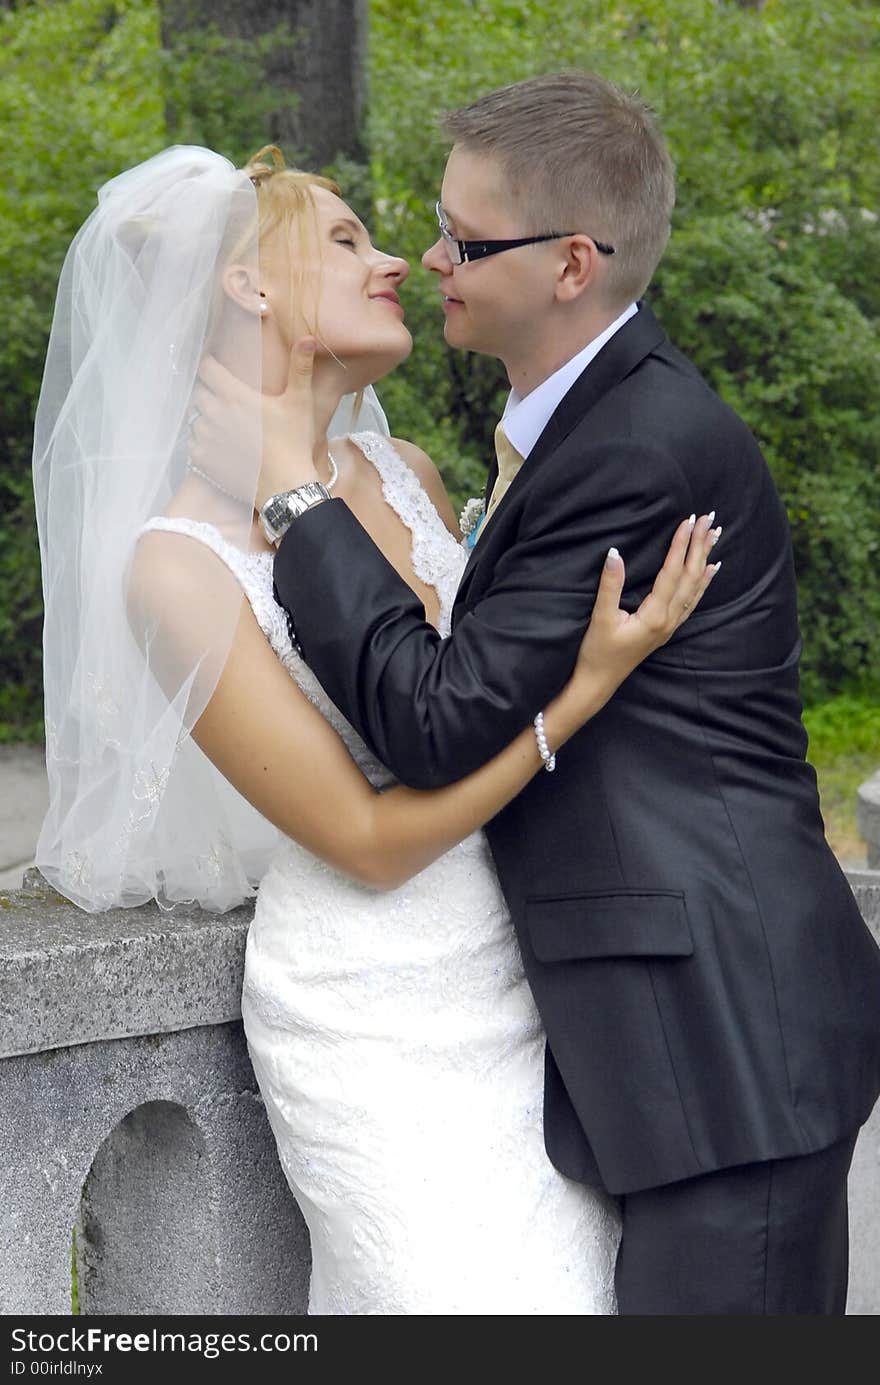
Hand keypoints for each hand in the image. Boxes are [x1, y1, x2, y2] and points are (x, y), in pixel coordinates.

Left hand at [190, 338, 320, 510]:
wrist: (285, 487)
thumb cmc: (294, 443)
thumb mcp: (300, 402)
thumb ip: (300, 368)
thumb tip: (307, 338)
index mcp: (234, 395)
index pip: (206, 369)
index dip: (210, 366)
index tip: (218, 368)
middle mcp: (214, 413)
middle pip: (198, 392)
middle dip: (208, 391)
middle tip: (225, 398)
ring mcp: (206, 438)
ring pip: (195, 418)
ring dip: (205, 418)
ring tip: (224, 424)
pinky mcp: (203, 460)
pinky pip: (193, 444)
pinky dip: (203, 442)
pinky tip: (220, 444)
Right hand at [575, 512, 720, 685]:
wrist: (599, 682)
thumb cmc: (597, 652)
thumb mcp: (600, 618)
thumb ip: (609, 585)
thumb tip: (615, 553)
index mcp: (654, 616)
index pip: (672, 572)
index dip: (680, 545)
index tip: (687, 521)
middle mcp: (669, 620)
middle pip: (690, 576)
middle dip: (699, 546)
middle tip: (709, 519)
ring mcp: (671, 625)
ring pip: (695, 587)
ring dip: (705, 559)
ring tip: (715, 535)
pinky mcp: (667, 628)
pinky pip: (692, 600)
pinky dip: (703, 581)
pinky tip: (711, 568)